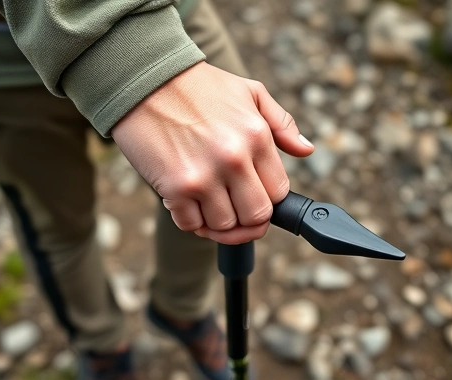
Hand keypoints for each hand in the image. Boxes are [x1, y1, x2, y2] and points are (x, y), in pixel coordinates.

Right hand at [111, 62, 313, 243]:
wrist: (144, 81)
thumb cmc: (199, 88)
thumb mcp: (249, 93)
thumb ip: (282, 123)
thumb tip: (306, 150)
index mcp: (257, 137)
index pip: (279, 193)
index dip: (269, 198)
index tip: (255, 194)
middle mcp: (234, 160)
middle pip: (257, 217)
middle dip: (247, 216)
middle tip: (233, 204)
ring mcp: (203, 177)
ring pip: (224, 226)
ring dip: (217, 219)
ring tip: (208, 198)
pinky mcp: (174, 189)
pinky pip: (192, 225)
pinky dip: (191, 219)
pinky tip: (187, 200)